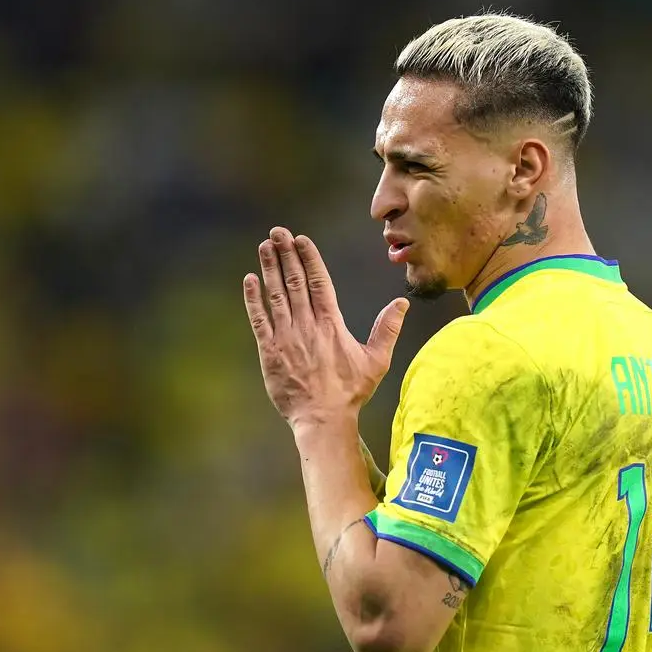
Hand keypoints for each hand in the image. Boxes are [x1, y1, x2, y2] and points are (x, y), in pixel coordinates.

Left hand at [244, 227, 409, 429]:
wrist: (323, 419)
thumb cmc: (350, 392)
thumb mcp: (376, 361)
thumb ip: (387, 329)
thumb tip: (402, 302)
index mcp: (331, 325)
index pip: (319, 282)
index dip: (309, 258)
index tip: (301, 239)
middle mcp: (307, 326)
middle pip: (295, 282)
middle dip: (286, 254)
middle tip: (278, 232)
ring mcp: (286, 337)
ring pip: (276, 295)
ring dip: (269, 269)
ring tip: (265, 247)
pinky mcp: (270, 352)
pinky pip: (259, 320)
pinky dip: (253, 300)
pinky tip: (249, 280)